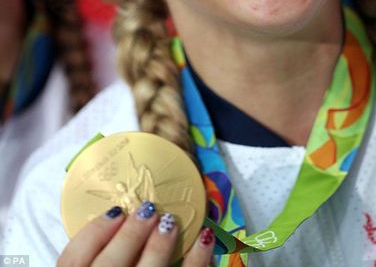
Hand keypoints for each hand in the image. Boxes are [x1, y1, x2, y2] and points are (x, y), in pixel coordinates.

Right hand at [57, 201, 214, 266]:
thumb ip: (100, 255)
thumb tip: (119, 217)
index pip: (73, 260)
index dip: (94, 231)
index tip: (117, 211)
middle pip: (109, 266)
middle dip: (131, 235)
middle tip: (149, 211)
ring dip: (160, 247)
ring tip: (170, 222)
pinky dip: (198, 260)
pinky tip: (205, 238)